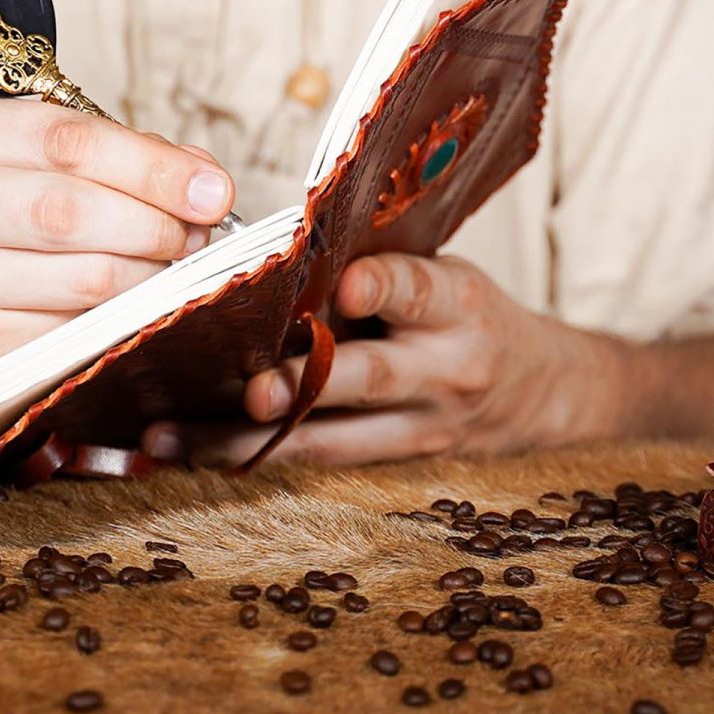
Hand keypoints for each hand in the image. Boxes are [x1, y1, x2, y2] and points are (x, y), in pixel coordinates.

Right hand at [0, 98, 233, 413]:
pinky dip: (119, 322)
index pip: (70, 141)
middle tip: (198, 233)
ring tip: (172, 268)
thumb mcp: (23, 162)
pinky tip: (131, 311)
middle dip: (158, 223)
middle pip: (75, 210)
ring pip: (85, 279)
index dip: (154, 166)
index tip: (214, 188)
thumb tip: (202, 177)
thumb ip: (111, 155)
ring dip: (150, 276)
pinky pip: (73, 334)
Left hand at [140, 252, 633, 467]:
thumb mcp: (446, 272)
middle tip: (251, 386)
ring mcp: (420, 427)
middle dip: (304, 383)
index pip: (420, 288)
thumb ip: (380, 263)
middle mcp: (444, 370)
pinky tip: (186, 454)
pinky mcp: (394, 464)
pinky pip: (315, 464)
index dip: (383, 286)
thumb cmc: (469, 313)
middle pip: (368, 379)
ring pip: (325, 440)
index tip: (346, 283)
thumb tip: (283, 249)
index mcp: (458, 304)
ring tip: (170, 434)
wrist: (543, 393)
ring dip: (243, 437)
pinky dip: (248, 457)